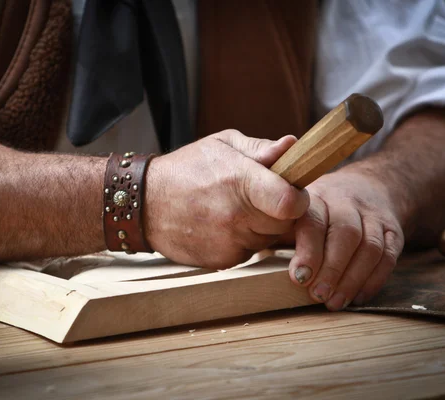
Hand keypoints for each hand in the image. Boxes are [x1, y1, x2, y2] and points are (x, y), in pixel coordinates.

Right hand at [145, 130, 309, 268]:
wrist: (145, 203)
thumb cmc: (186, 169)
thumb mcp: (222, 145)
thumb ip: (261, 149)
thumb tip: (292, 146)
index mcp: (241, 181)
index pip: (292, 203)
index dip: (299, 198)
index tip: (292, 191)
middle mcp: (236, 216)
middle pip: (285, 223)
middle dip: (280, 211)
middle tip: (260, 197)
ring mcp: (228, 242)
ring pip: (268, 238)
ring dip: (261, 226)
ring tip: (236, 208)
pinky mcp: (222, 260)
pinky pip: (249, 251)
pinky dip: (244, 240)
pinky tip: (224, 224)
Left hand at [287, 164, 404, 310]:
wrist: (366, 187)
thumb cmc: (317, 211)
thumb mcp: (293, 212)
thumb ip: (275, 231)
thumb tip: (247, 254)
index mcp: (316, 197)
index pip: (313, 221)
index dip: (308, 251)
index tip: (299, 278)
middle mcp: (346, 202)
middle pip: (345, 233)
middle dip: (332, 269)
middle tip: (318, 296)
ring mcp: (372, 215)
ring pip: (370, 246)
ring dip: (353, 278)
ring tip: (335, 302)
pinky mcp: (392, 229)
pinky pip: (389, 255)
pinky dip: (374, 279)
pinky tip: (357, 296)